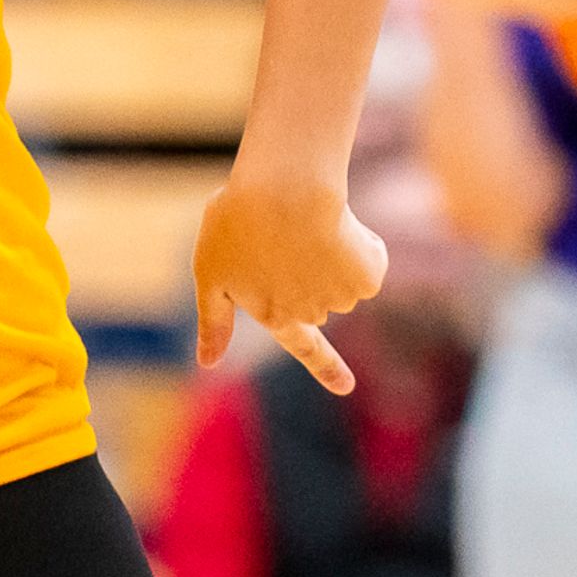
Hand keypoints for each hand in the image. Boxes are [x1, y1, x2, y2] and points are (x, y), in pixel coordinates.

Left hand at [194, 172, 388, 394]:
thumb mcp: (210, 271)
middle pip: (320, 296)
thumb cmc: (237, 222)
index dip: (325, 366)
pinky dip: (360, 244)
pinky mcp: (366, 277)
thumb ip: (213, 321)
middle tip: (288, 230)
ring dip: (334, 252)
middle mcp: (308, 314)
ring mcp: (339, 299)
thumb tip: (207, 364)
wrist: (284, 190)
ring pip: (344, 277)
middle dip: (312, 271)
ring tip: (308, 220)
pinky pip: (369, 259)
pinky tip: (339, 224)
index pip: (303, 345)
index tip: (347, 387)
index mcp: (273, 313)